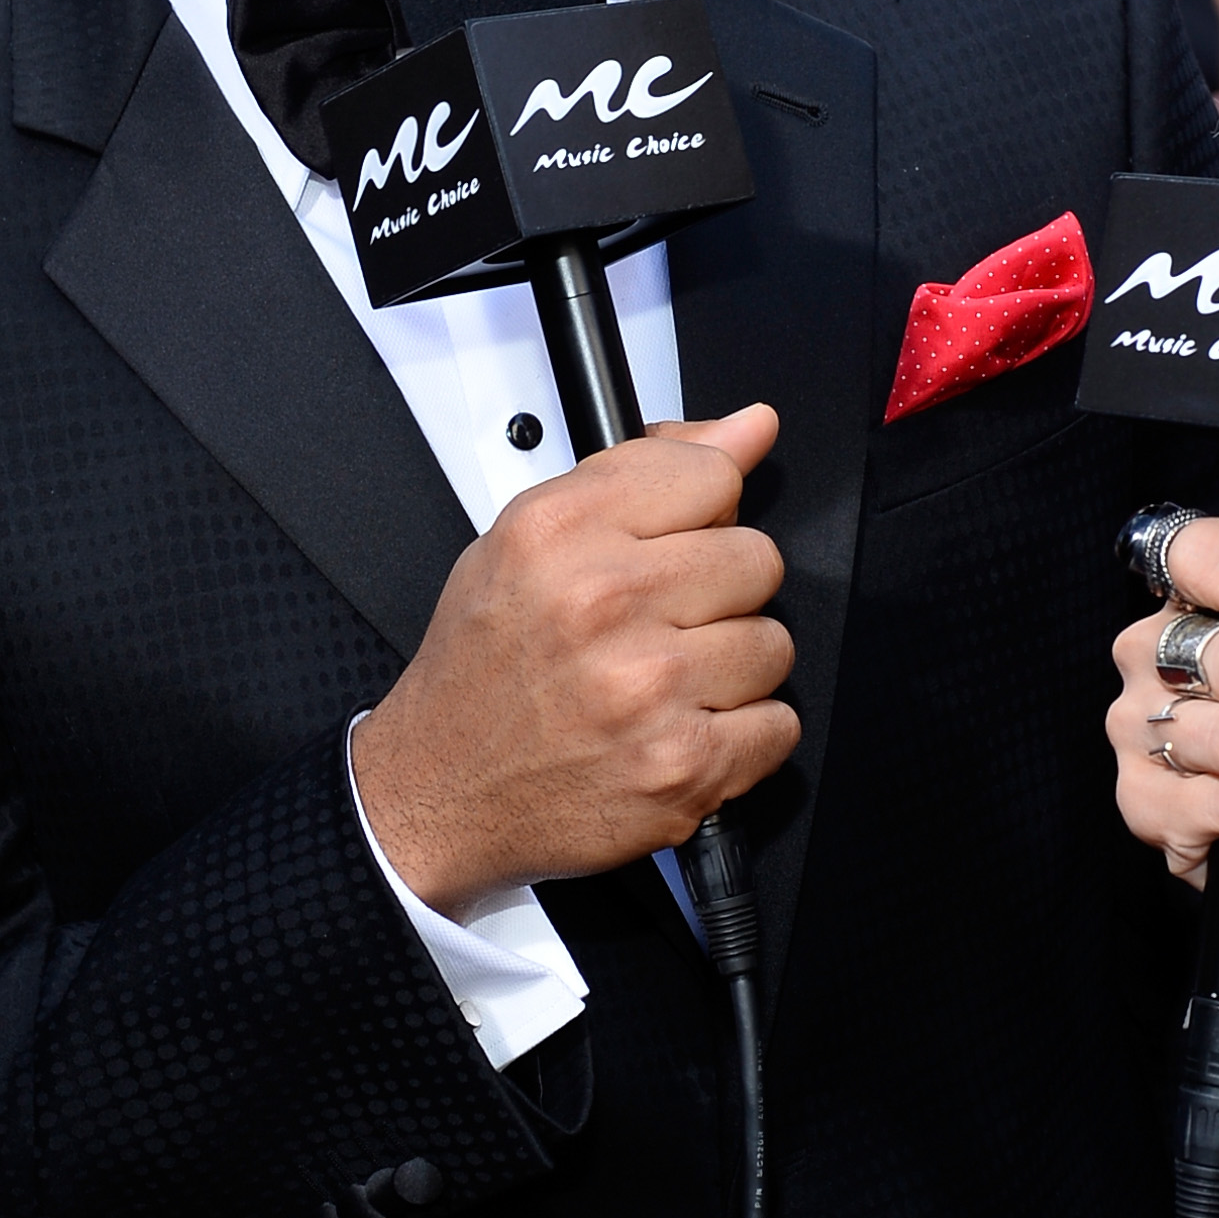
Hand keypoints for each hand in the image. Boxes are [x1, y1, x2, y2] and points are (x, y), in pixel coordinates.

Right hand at [353, 405, 796, 915]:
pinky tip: (682, 729)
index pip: (712, 476)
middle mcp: (602, 604)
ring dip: (732, 667)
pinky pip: (778, 725)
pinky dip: (743, 735)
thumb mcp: (527, 541)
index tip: (677, 542)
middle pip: (756, 560)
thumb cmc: (481, 669)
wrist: (440, 789)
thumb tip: (750, 428)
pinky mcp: (682, 766)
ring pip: (773, 644)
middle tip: (663, 623)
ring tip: (667, 681)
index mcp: (559, 535)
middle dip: (719, 592)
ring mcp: (648, 690)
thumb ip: (644, 471)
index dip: (702, 512)